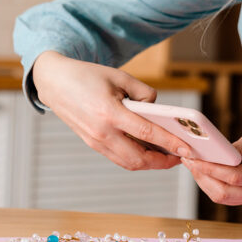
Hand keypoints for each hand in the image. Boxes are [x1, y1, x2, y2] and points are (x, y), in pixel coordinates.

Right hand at [32, 51, 192, 170]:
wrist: (55, 82)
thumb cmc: (86, 76)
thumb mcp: (119, 76)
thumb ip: (143, 93)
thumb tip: (157, 110)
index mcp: (109, 112)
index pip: (147, 133)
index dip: (170, 143)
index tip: (187, 148)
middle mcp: (101, 132)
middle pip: (138, 158)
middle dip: (163, 162)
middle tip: (180, 157)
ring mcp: (95, 141)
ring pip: (128, 163)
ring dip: (150, 164)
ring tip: (167, 157)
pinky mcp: (92, 144)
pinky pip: (118, 158)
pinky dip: (135, 159)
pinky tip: (148, 152)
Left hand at [182, 123, 241, 204]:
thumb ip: (238, 148)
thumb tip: (214, 154)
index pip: (235, 177)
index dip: (212, 169)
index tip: (195, 158)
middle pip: (226, 193)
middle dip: (203, 177)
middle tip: (188, 160)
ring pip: (223, 198)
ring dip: (204, 182)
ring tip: (191, 163)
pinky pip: (227, 196)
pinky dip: (211, 184)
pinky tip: (202, 170)